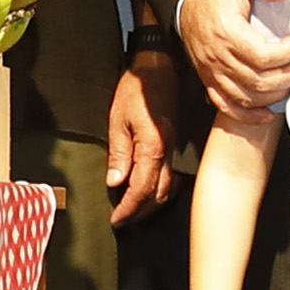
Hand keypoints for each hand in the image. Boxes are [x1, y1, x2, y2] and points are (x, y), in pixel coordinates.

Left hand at [102, 61, 176, 218]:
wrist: (159, 68)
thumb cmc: (136, 90)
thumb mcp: (118, 119)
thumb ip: (119, 153)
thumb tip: (115, 182)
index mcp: (152, 147)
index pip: (141, 188)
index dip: (128, 208)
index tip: (115, 220)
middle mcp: (168, 152)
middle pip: (158, 194)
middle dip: (140, 212)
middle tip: (122, 220)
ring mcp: (174, 150)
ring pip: (168, 188)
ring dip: (151, 204)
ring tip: (133, 210)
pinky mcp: (174, 145)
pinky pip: (171, 176)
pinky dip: (161, 190)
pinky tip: (149, 191)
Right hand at [175, 0, 289, 113]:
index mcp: (226, 30)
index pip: (262, 56)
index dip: (285, 53)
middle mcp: (216, 55)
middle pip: (257, 81)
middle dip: (285, 76)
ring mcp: (210, 70)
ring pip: (245, 97)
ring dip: (272, 95)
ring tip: (288, 79)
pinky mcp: (208, 78)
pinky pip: (225, 105)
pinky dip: (247, 115)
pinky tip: (266, 114)